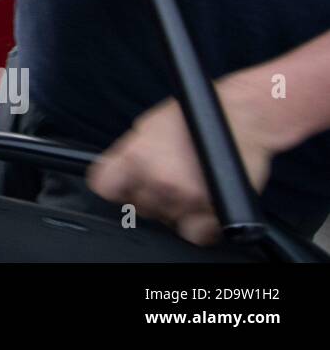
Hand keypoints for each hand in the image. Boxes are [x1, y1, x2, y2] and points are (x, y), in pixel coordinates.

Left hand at [88, 72, 280, 244]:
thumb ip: (130, 153)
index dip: (116, 186)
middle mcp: (157, 179)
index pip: (105, 187)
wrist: (243, 116)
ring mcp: (185, 197)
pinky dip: (200, 226)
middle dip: (150, 195)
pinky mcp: (214, 211)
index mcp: (135, 156)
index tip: (124, 185)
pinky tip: (204, 205)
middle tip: (170, 177)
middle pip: (138, 206)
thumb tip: (116, 172)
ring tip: (191, 183)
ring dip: (175, 209)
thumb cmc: (196, 115)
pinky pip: (196, 234)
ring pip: (166, 220)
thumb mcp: (149, 125)